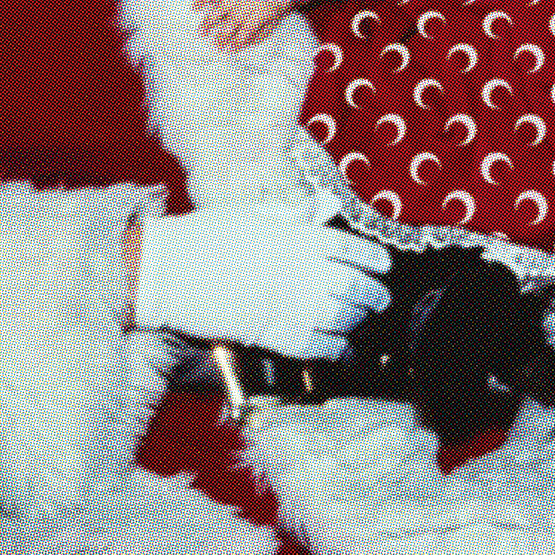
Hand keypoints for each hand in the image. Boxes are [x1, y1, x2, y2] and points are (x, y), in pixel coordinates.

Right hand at [133, 193, 391, 359]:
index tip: (383, 265)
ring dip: (358, 321)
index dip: (373, 258)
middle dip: (374, 295)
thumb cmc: (207, 235)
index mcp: (297, 237)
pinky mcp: (272, 335)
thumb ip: (295, 215)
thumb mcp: (253, 214)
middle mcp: (301, 271)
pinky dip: (335, 349)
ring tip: (364, 323)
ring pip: (342, 318)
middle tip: (381, 299)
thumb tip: (326, 205)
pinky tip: (342, 349)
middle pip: (354, 286)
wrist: (170, 271)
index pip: (350, 248)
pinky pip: (317, 348)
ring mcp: (289, 305)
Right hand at [195, 0, 290, 49]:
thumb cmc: (268, 12)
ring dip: (209, 21)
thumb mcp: (270, 26)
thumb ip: (257, 37)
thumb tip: (241, 45)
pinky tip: (194, 7)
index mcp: (259, 13)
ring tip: (201, 32)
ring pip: (219, 9)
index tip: (229, 50)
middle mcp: (245, 5)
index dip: (237, 42)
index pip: (246, 30)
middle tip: (216, 45)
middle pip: (231, 22)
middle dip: (222, 36)